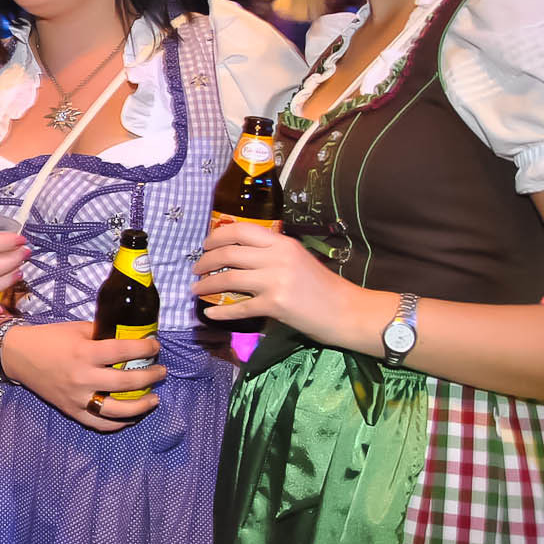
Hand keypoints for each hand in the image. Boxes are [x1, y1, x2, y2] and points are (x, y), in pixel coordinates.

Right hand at [0, 321, 163, 431]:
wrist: (20, 356)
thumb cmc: (50, 338)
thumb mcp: (77, 329)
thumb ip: (102, 334)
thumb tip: (129, 338)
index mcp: (84, 352)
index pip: (123, 351)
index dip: (145, 348)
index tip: (156, 346)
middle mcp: (83, 377)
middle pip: (126, 382)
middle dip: (151, 376)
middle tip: (161, 371)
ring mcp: (77, 398)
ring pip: (117, 410)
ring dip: (141, 405)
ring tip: (154, 399)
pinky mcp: (72, 411)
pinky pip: (100, 424)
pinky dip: (118, 423)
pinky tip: (131, 417)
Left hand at [192, 221, 360, 338]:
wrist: (347, 311)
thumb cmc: (322, 286)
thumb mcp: (297, 259)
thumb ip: (270, 254)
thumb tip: (236, 254)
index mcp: (281, 243)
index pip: (239, 230)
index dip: (216, 237)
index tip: (205, 246)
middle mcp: (276, 257)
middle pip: (228, 253)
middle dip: (205, 261)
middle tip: (196, 269)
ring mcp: (275, 281)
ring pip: (228, 278)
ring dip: (206, 285)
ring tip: (195, 290)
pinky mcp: (275, 305)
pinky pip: (239, 307)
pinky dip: (220, 311)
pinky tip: (209, 313)